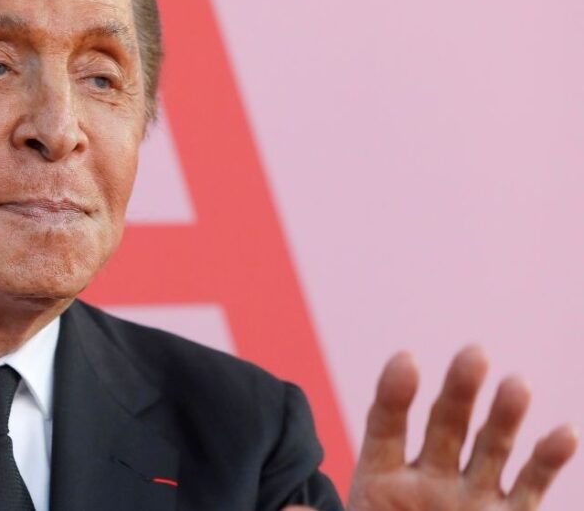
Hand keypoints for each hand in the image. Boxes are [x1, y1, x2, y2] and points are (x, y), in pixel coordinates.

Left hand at [344, 345, 576, 509]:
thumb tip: (292, 510)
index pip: (386, 427)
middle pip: (443, 426)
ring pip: (490, 448)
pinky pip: (531, 487)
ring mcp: (472, 498)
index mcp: (380, 480)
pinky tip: (564, 432)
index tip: (406, 360)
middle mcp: (429, 479)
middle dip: (458, 392)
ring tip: (515, 383)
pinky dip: (548, 461)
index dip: (395, 394)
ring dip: (505, 417)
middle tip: (472, 353)